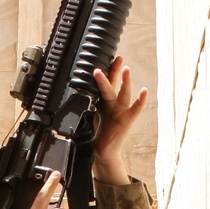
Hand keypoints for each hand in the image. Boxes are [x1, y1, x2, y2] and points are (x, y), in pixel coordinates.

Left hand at [92, 56, 147, 179]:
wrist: (104, 150)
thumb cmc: (96, 134)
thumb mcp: (88, 118)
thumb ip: (82, 108)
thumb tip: (65, 99)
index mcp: (102, 102)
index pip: (101, 86)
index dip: (100, 75)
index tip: (96, 64)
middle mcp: (113, 103)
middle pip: (114, 85)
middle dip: (115, 71)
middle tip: (117, 58)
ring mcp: (121, 110)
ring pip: (124, 93)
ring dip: (125, 81)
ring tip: (126, 69)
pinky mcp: (128, 119)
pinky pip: (135, 108)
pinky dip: (140, 100)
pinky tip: (144, 91)